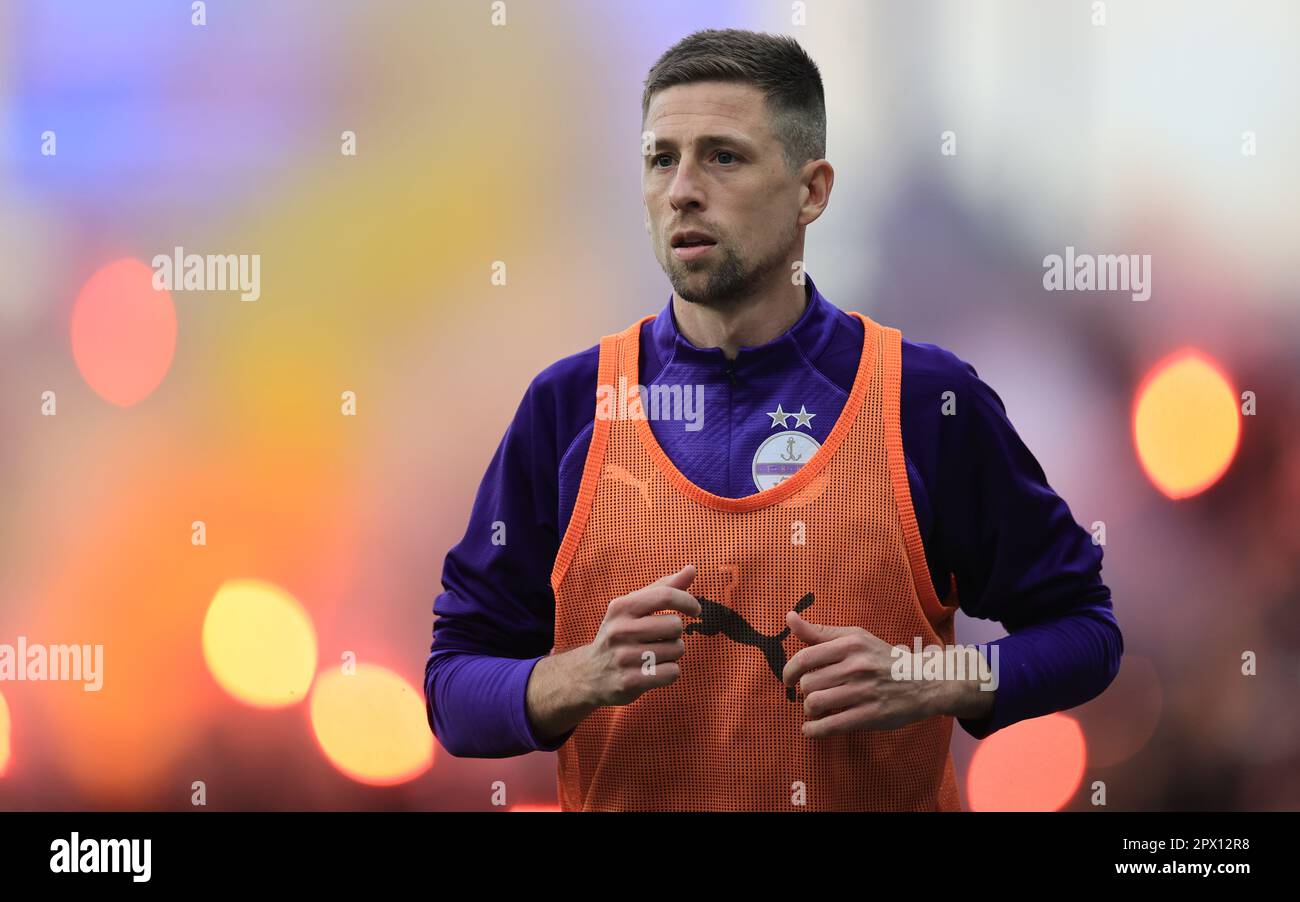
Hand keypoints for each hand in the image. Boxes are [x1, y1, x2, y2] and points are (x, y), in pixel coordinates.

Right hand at [579, 564, 700, 706]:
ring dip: (672, 653)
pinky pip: (672, 672)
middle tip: (660, 639)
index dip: (688, 601)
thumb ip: (663, 588)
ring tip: (653, 655)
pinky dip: (669, 672)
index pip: (665, 596)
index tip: (695, 610)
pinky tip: (653, 671)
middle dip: (675, 633)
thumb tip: (692, 569)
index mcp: (621, 607)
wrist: (588, 674)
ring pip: (677, 650)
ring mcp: (624, 657)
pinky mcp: (630, 682)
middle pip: (676, 626)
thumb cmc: (620, 634)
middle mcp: (620, 630)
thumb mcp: (633, 607)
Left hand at [781, 609, 943, 737]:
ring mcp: (864, 692)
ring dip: (809, 710)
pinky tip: (810, 729)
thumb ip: (820, 632)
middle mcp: (857, 666)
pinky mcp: (870, 716)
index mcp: (850, 644)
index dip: (789, 671)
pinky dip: (814, 730)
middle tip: (812, 693)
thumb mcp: (855, 638)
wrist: (924, 681)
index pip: (805, 658)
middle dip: (804, 692)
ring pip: (816, 704)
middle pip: (808, 683)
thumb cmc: (882, 658)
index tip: (788, 679)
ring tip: (816, 709)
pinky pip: (831, 726)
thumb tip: (789, 617)